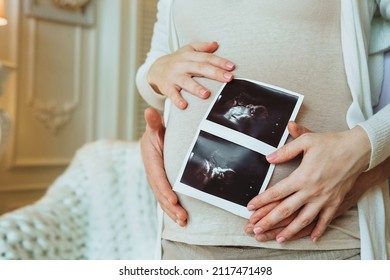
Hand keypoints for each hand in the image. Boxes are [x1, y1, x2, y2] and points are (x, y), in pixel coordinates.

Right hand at [140, 107, 187, 225]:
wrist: (154, 137)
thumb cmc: (157, 132)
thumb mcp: (155, 128)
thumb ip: (153, 123)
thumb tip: (149, 111)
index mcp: (151, 161)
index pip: (158, 178)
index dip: (165, 190)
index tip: (174, 200)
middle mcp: (152, 173)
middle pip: (160, 193)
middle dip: (171, 207)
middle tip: (182, 217)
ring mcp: (156, 180)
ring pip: (162, 199)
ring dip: (172, 212)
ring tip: (183, 222)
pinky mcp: (161, 184)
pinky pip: (165, 198)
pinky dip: (171, 209)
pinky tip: (180, 219)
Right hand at [147, 41, 234, 108]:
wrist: (156, 69)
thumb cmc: (177, 61)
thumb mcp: (188, 50)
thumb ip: (202, 47)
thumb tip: (216, 44)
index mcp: (189, 56)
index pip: (207, 58)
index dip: (220, 62)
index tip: (231, 67)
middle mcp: (182, 65)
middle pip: (200, 68)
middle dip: (215, 73)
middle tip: (228, 78)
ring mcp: (174, 77)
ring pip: (186, 82)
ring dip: (196, 88)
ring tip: (206, 94)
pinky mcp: (167, 87)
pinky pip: (172, 94)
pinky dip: (177, 100)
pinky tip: (184, 105)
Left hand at [247, 122, 371, 242]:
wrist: (358, 150)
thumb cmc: (331, 144)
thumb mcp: (306, 141)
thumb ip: (286, 151)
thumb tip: (269, 158)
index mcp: (302, 177)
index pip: (276, 192)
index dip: (261, 200)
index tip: (250, 207)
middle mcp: (311, 191)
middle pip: (286, 210)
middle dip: (269, 220)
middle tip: (256, 228)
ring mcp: (324, 199)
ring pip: (304, 219)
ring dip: (290, 231)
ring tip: (279, 238)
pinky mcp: (335, 202)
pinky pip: (325, 220)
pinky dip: (319, 230)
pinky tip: (312, 237)